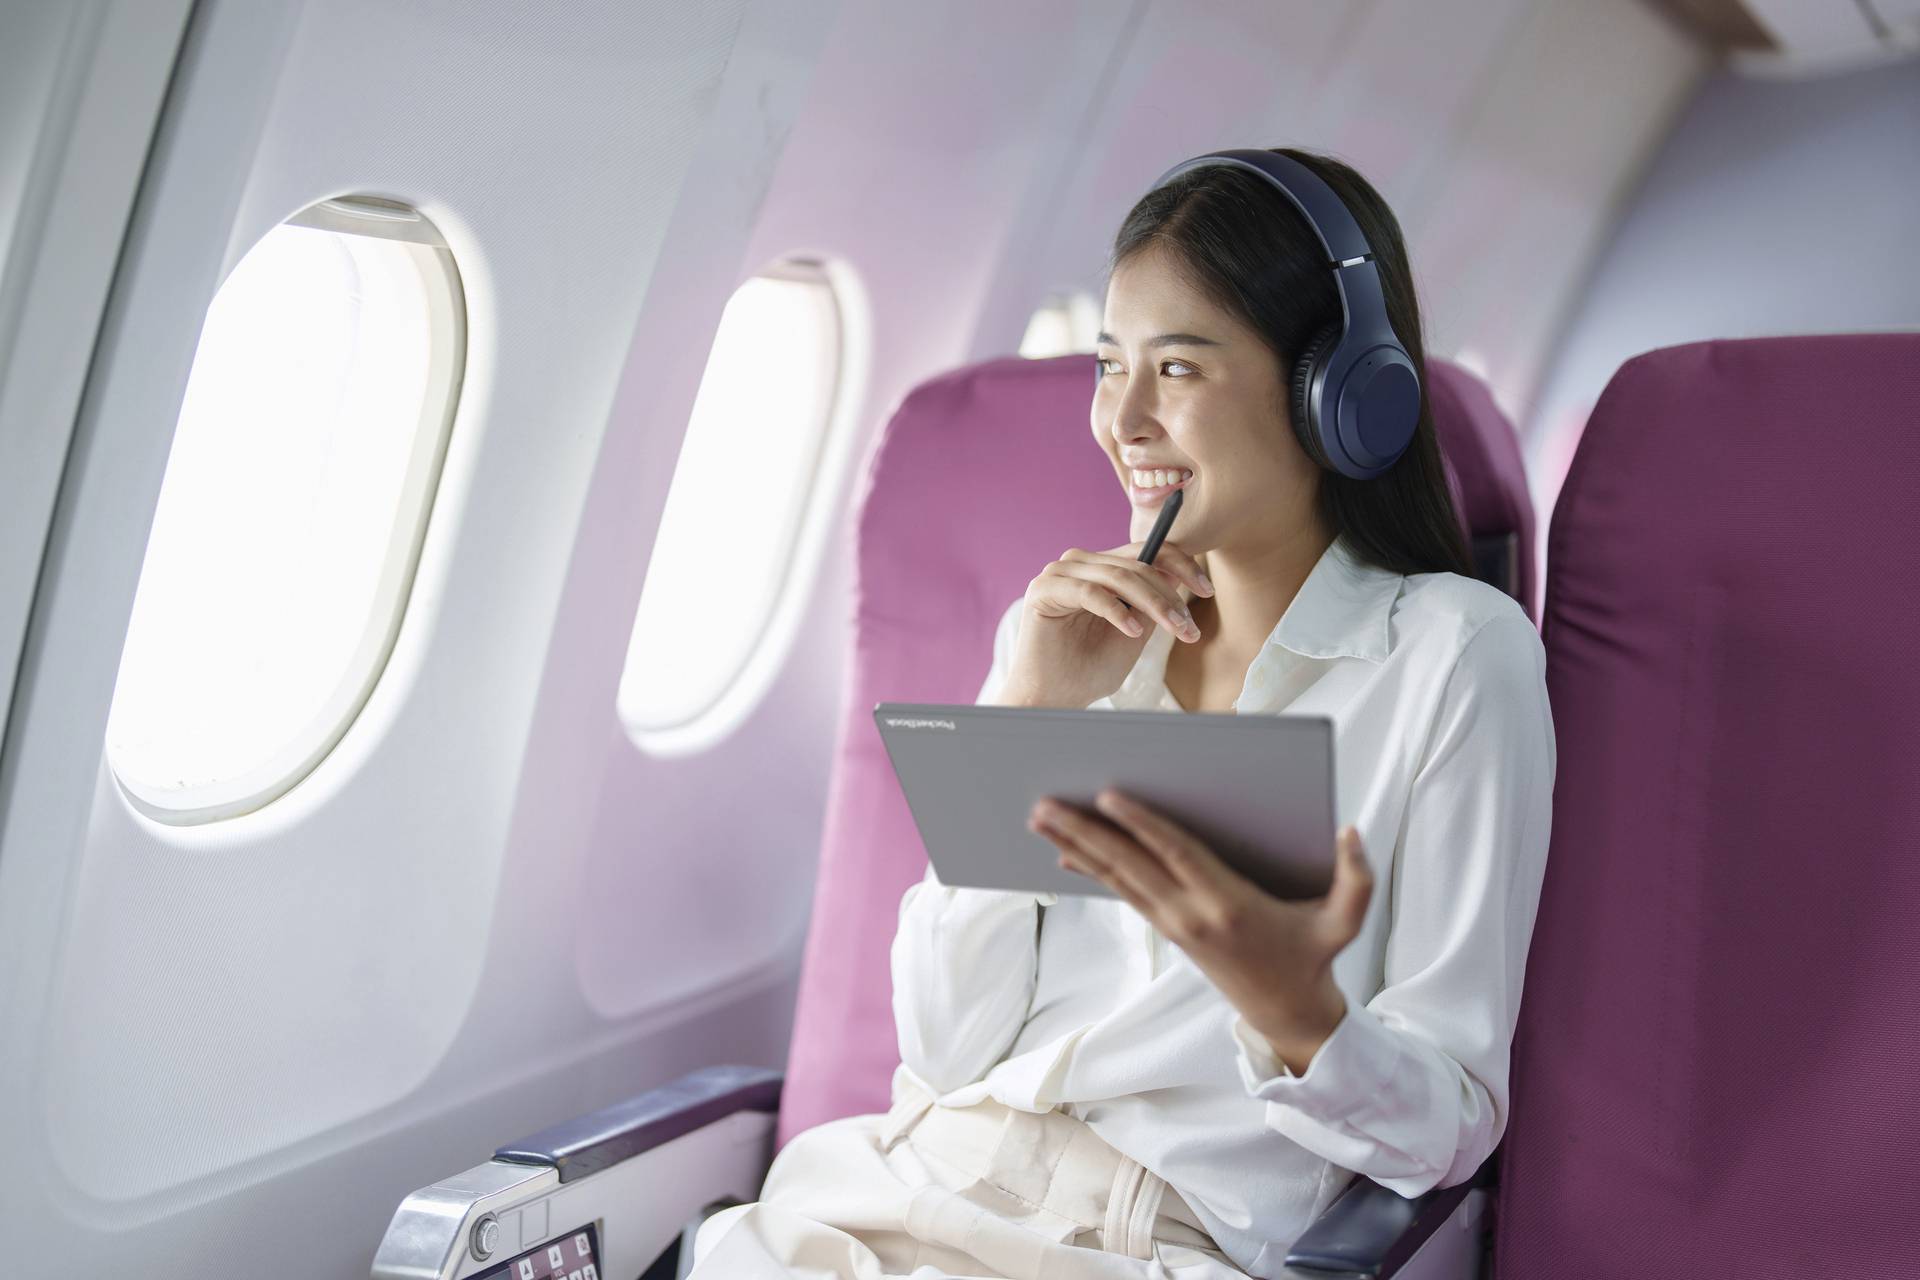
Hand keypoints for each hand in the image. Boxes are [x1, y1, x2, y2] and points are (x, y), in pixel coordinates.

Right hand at [996, 541, 1212, 709]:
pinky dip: (1117, 611)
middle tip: (1189, 628)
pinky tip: (1134, 630)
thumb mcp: (1135, 631)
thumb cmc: (1090, 669)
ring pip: (1118, 577)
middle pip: (1137, 565)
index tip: (1208, 589)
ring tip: (1173, 629)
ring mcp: (1059, 573)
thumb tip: (1178, 573)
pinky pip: (1090, 592)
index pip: (1146, 551)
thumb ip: (1152, 602)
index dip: (1181, 564)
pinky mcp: (1044, 589)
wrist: (1054, 698)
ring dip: (1152, 603)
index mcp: (1100, 568)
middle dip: (1170, 597)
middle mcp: (1079, 563)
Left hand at [1026, 788, 1371, 1071]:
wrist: (1287, 1013)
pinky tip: (1064, 855)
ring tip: (1039, 818)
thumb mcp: (1347, 923)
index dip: (1142, 824)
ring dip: (1075, 847)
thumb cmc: (1314, 956)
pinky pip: (1123, 894)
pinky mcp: (1169, 930)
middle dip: (1083, 832)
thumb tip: (1350, 831)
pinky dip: (1092, 872)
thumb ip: (1357, 878)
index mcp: (1230, 904)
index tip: (1108, 795)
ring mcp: (1175, 925)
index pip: (1177, 854)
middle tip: (1042, 804)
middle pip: (1129, 865)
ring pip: (1116, 878)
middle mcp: (1192, 914)